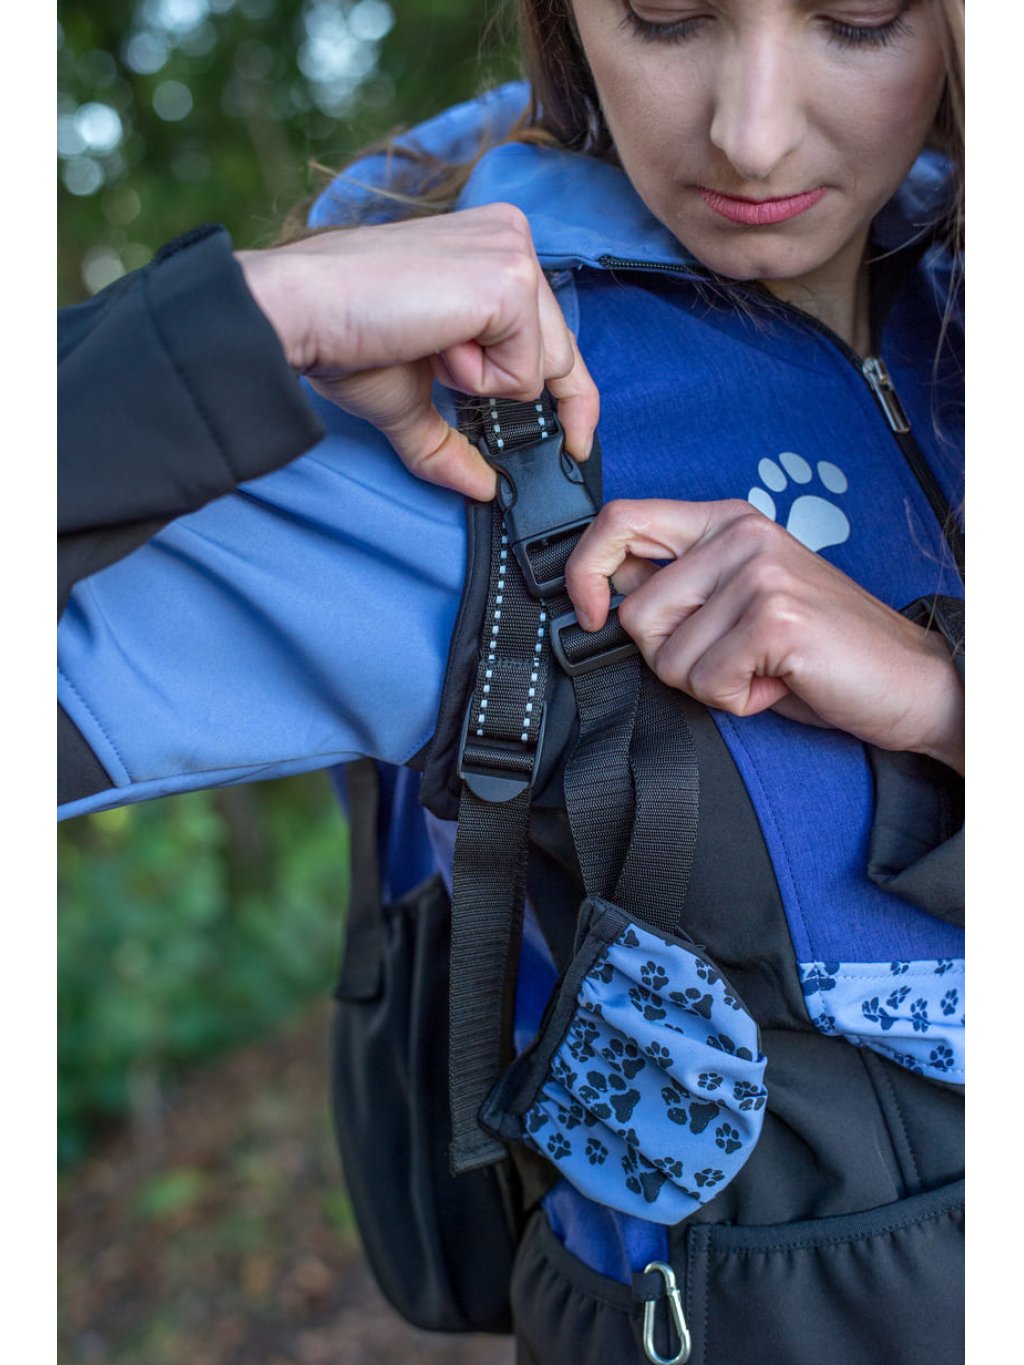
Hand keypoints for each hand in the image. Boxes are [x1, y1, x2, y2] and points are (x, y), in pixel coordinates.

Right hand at [236, 205, 598, 499]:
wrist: (303, 312)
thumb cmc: (343, 336)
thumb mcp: (409, 398)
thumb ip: (451, 441)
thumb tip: (483, 489)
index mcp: (491, 248)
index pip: (556, 332)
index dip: (571, 396)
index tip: (575, 440)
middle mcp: (511, 237)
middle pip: (561, 354)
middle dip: (520, 394)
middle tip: (463, 388)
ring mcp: (513, 253)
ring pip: (542, 366)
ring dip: (479, 381)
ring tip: (425, 344)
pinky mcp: (509, 279)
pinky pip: (525, 370)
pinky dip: (477, 378)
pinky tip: (433, 342)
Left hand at [565, 499, 963, 773]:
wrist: (908, 680)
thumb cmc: (818, 651)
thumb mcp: (737, 603)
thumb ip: (678, 587)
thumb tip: (600, 593)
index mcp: (724, 522)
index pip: (619, 519)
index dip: (585, 571)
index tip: (589, 615)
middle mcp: (740, 534)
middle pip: (636, 612)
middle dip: (673, 658)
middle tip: (732, 657)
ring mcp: (758, 572)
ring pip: (668, 657)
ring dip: (710, 684)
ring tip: (762, 666)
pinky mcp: (774, 616)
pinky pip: (707, 682)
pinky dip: (738, 700)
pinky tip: (779, 680)